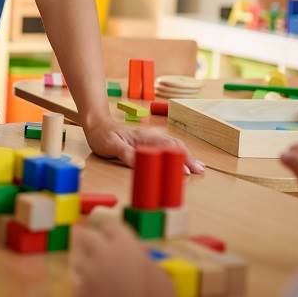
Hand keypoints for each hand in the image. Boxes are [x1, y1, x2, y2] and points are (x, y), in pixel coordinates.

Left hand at [72, 219, 177, 296]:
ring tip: (96, 277)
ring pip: (78, 261)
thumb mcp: (157, 271)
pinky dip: (86, 289)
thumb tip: (137, 256)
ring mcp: (88, 272)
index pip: (109, 225)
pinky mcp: (80, 291)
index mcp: (124, 244)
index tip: (108, 233)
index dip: (108, 230)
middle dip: (86, 238)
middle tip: (89, 244)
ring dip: (85, 266)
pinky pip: (79, 285)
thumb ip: (141, 259)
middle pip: (85, 235)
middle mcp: (102, 253)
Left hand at [84, 114, 204, 173]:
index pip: (166, 147)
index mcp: (144, 137)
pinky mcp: (149, 142)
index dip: (177, 159)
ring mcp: (151, 138)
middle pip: (175, 146)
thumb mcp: (111, 146)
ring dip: (187, 156)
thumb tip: (141, 163)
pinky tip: (184, 160)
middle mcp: (151, 136)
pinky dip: (179, 153)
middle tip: (200, 171)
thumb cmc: (103, 135)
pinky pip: (168, 147)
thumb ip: (125, 153)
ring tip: (199, 167)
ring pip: (174, 146)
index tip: (186, 172)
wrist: (97, 124)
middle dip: (188, 158)